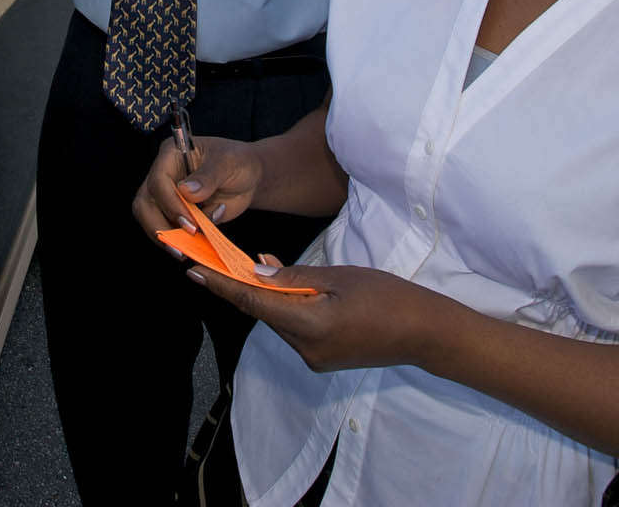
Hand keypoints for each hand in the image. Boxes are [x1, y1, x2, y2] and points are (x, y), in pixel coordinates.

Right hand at [133, 135, 263, 245]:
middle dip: (159, 226)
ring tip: (186, 253)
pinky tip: (193, 250)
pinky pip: (167, 231)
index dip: (171, 204)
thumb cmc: (237, 162)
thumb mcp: (228, 164)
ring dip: (166, 238)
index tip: (190, 223)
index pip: (158, 181)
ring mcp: (166, 196)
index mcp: (171, 155)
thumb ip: (208, 177)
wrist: (248, 177)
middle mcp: (163, 176)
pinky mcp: (174, 214)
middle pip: (144, 203)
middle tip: (181, 245)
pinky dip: (177, 243)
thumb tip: (186, 191)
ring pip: (149, 220)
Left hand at [187, 257, 454, 373]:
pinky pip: (294, 330)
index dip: (220, 285)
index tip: (193, 270)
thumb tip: (257, 271)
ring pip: (278, 321)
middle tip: (219, 260)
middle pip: (263, 312)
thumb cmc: (387, 296)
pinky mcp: (323, 359)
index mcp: (309, 323)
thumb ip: (296, 277)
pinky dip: (287, 308)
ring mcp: (314, 358)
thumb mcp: (341, 277)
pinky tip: (289, 288)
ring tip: (261, 265)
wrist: (425, 333)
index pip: (253, 302)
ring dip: (267, 297)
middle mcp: (306, 347)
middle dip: (242, 286)